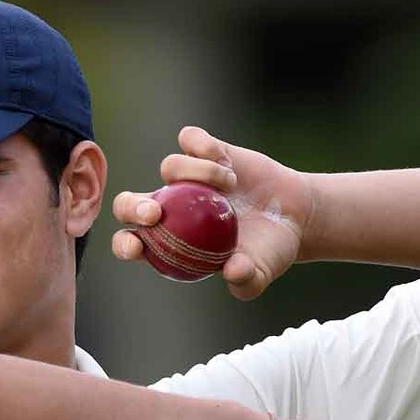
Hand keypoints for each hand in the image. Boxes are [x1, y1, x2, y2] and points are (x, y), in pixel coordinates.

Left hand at [112, 126, 315, 299]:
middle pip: (128, 203)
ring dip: (197, 172)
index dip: (125, 245)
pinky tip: (226, 162)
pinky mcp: (206, 151)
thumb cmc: (269, 249)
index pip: (130, 243)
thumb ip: (247, 280)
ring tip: (229, 185)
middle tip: (155, 213)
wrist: (295, 215)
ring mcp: (187, 177)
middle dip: (131, 206)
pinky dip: (203, 147)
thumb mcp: (262, 271)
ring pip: (169, 166)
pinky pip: (190, 139)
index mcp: (171, 242)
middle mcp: (171, 207)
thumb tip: (233, 272)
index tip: (138, 247)